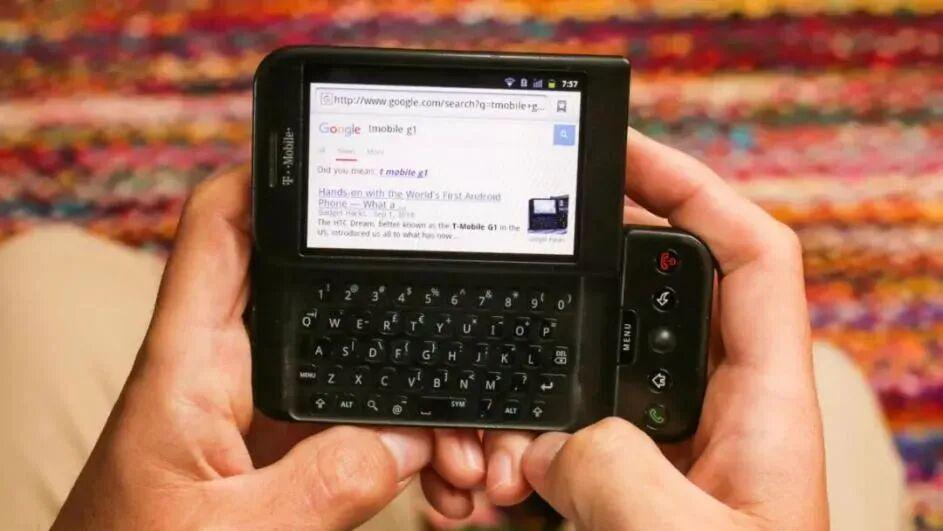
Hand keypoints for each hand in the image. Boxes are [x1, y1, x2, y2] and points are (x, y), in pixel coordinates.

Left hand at [51, 165, 522, 527]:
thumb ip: (326, 484)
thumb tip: (414, 437)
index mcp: (190, 366)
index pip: (221, 230)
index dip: (270, 174)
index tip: (337, 152)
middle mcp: (227, 373)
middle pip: (316, 293)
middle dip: (397, 303)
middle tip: (463, 328)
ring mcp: (259, 414)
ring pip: (354, 367)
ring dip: (418, 396)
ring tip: (467, 446)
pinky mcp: (281, 456)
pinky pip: (359, 429)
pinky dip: (406, 445)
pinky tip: (441, 471)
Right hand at [519, 130, 826, 529]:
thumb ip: (621, 473)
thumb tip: (550, 444)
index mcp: (763, 408)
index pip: (748, 255)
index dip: (693, 187)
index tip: (621, 154)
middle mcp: (706, 420)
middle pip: (638, 310)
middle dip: (568, 312)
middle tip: (513, 320)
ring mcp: (653, 459)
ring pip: (574, 387)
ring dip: (516, 409)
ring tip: (482, 462)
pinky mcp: (610, 499)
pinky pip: (546, 452)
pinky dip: (502, 462)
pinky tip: (474, 492)